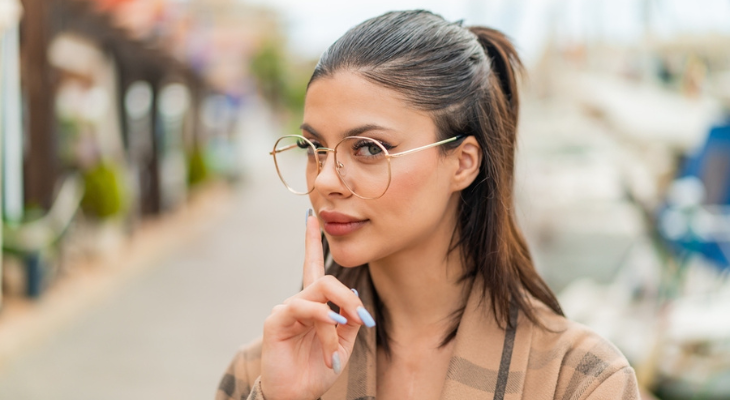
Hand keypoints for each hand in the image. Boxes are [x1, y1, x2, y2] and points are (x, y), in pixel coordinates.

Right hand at [259, 210, 373, 399]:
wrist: (298, 395)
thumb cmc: (318, 368)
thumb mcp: (345, 343)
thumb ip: (351, 319)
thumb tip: (355, 297)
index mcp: (315, 304)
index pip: (313, 266)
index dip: (312, 241)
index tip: (311, 216)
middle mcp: (300, 301)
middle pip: (326, 279)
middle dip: (349, 296)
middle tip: (364, 319)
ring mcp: (286, 309)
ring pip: (320, 294)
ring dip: (340, 315)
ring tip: (345, 336)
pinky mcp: (276, 321)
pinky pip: (304, 309)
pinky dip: (324, 319)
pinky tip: (333, 327)